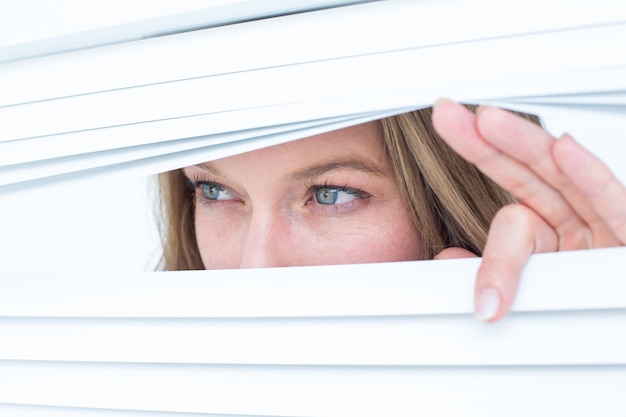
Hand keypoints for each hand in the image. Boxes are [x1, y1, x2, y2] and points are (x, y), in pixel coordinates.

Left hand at [431, 99, 625, 321]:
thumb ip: (493, 274)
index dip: (479, 160)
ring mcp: (608, 231)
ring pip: (566, 180)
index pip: (509, 193)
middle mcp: (579, 225)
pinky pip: (616, 208)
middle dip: (488, 142)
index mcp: (551, 235)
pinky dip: (590, 177)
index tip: (447, 130)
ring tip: (486, 121)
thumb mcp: (530, 299)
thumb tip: (446, 257)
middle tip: (447, 114)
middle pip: (532, 173)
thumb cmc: (584, 319)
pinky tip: (565, 149)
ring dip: (525, 148)